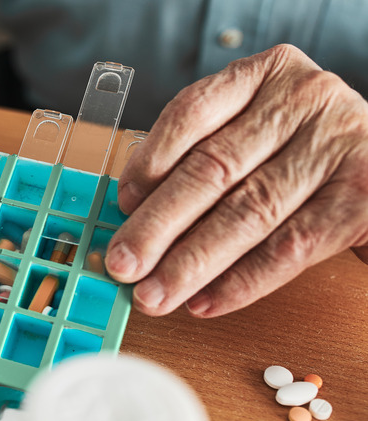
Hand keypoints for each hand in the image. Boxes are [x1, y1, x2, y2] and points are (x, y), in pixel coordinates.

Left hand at [106, 44, 367, 317]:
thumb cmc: (304, 147)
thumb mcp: (257, 128)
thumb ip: (205, 155)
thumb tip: (135, 213)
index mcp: (265, 73)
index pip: (191, 113)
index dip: (149, 163)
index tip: (122, 206)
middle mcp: (302, 101)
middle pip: (213, 170)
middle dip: (158, 225)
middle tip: (122, 265)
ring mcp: (336, 146)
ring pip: (247, 212)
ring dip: (191, 263)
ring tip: (154, 294)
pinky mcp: (362, 197)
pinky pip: (290, 247)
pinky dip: (240, 281)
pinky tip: (204, 301)